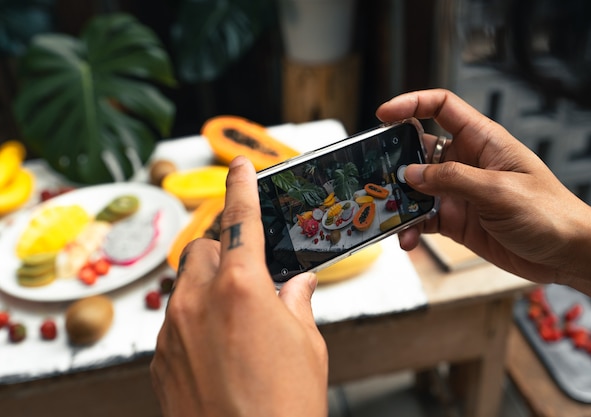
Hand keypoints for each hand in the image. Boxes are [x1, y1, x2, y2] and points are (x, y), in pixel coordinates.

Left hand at [150, 156, 327, 416]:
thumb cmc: (285, 405)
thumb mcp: (308, 345)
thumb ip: (297, 303)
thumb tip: (296, 286)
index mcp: (243, 287)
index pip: (242, 220)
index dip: (242, 187)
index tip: (239, 167)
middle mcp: (199, 300)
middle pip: (203, 250)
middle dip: (224, 252)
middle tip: (247, 274)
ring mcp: (173, 329)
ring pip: (184, 284)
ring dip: (207, 287)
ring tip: (234, 320)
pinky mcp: (160, 357)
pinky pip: (174, 320)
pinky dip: (194, 320)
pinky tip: (217, 349)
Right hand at [376, 89, 590, 285]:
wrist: (566, 254)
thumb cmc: (548, 213)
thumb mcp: (499, 191)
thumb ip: (453, 179)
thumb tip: (411, 174)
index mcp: (482, 141)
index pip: (443, 108)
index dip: (412, 104)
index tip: (384, 115)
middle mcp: (466, 162)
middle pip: (419, 149)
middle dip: (395, 161)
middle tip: (374, 175)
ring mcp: (458, 192)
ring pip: (416, 188)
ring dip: (399, 201)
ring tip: (386, 214)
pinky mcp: (455, 220)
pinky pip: (422, 218)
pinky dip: (410, 227)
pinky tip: (406, 239)